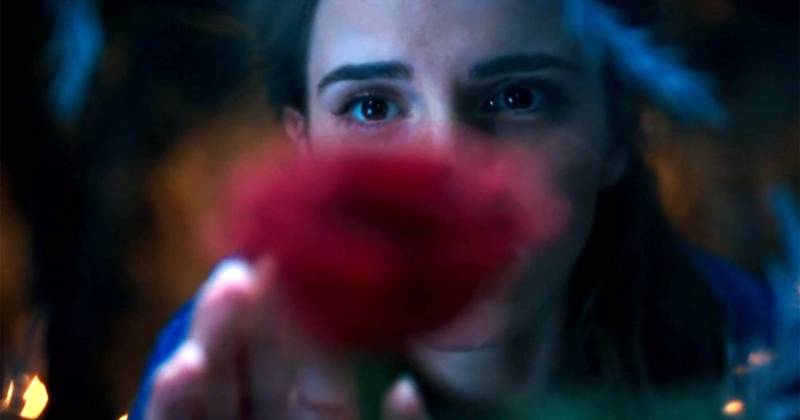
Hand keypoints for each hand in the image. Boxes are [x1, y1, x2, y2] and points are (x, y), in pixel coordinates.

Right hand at [144, 258, 429, 419]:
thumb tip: (407, 390)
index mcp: (315, 417)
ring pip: (206, 391)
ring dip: (208, 345)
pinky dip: (173, 400)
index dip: (294, 312)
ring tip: (219, 302)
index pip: (302, 360)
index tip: (289, 259)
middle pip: (247, 364)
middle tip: (244, 267)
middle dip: (242, 315)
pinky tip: (180, 367)